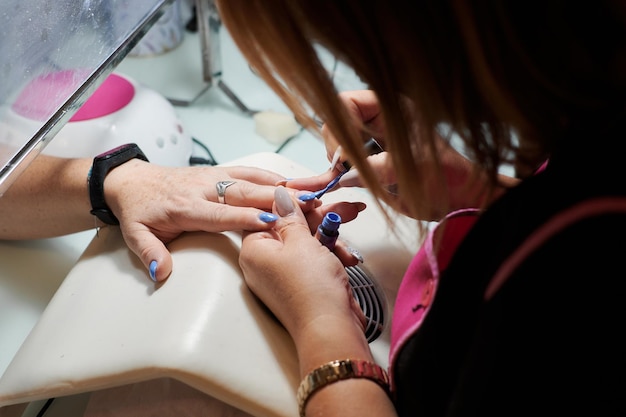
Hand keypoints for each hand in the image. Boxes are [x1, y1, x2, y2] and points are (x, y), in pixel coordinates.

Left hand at [104, 161, 318, 280]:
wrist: (131, 180)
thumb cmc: (138, 210)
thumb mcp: (136, 234)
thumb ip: (150, 252)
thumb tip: (161, 272)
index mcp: (186, 206)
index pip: (221, 213)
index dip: (247, 216)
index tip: (273, 221)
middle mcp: (204, 188)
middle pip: (244, 192)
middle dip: (277, 198)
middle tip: (307, 204)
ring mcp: (214, 176)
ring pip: (252, 178)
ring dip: (282, 186)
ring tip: (311, 191)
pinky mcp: (220, 171)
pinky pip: (250, 171)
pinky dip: (273, 176)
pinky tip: (295, 182)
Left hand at [239, 186, 366, 342]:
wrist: (330, 329)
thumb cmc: (311, 289)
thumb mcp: (300, 241)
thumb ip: (289, 215)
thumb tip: (278, 195)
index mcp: (253, 251)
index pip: (266, 214)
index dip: (290, 203)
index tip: (311, 196)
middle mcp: (263, 264)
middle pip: (289, 227)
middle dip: (318, 217)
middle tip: (340, 206)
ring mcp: (282, 276)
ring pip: (305, 243)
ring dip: (329, 235)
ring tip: (350, 220)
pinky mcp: (301, 285)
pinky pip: (313, 260)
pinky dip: (330, 255)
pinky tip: (346, 256)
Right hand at [285, 90, 518, 219]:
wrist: (458, 196)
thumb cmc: (444, 176)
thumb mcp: (410, 170)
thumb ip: (377, 168)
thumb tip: (343, 175)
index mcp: (390, 109)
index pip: (348, 103)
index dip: (340, 127)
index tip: (344, 156)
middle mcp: (378, 121)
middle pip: (337, 122)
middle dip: (336, 146)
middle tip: (342, 169)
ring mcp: (372, 142)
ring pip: (337, 143)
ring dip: (336, 161)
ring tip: (344, 176)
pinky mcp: (369, 162)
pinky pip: (343, 163)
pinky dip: (335, 174)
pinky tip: (330, 183)